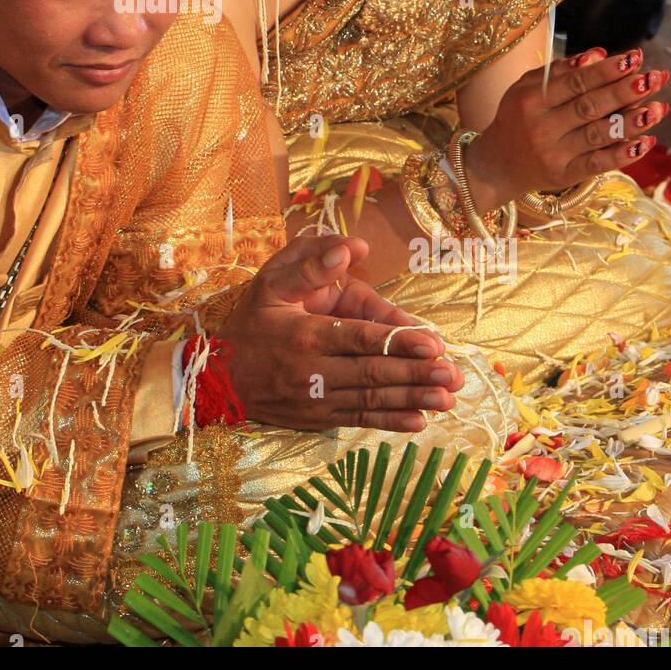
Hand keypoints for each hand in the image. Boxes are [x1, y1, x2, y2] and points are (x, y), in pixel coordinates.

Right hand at [217, 234, 463, 433]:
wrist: (217, 377)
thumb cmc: (251, 322)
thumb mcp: (269, 282)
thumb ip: (310, 262)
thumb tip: (351, 247)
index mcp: (304, 333)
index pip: (359, 338)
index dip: (398, 342)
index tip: (433, 344)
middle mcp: (312, 370)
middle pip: (373, 372)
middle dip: (417, 375)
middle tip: (453, 375)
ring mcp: (315, 399)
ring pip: (371, 400)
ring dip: (413, 400)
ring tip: (447, 399)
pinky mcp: (317, 417)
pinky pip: (358, 420)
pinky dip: (390, 422)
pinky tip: (419, 421)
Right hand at [466, 47, 669, 203]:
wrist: (497, 164)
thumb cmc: (517, 118)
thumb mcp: (525, 87)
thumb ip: (559, 70)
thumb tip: (598, 54)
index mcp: (531, 100)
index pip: (574, 82)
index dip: (606, 70)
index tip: (634, 58)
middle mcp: (541, 127)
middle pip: (589, 106)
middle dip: (624, 91)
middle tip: (654, 78)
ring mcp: (554, 153)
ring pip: (598, 135)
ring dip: (631, 121)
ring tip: (659, 108)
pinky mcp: (564, 175)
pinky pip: (598, 164)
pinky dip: (623, 154)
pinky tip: (646, 142)